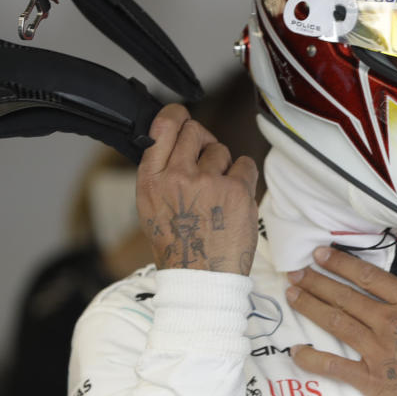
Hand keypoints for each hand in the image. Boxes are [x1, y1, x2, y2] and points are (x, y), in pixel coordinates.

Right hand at [136, 103, 258, 274]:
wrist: (201, 279)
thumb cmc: (178, 244)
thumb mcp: (151, 207)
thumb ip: (160, 172)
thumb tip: (177, 140)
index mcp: (151, 180)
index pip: (164, 126)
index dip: (176, 115)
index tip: (183, 117)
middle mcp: (177, 176)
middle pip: (196, 131)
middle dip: (203, 143)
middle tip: (205, 166)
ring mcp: (208, 182)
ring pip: (221, 149)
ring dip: (223, 166)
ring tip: (217, 195)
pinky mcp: (236, 190)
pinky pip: (245, 163)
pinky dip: (243, 177)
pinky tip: (234, 198)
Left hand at [286, 247, 396, 395]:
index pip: (369, 277)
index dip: (342, 263)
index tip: (322, 253)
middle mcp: (390, 322)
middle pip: (346, 296)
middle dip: (317, 281)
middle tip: (296, 271)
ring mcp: (379, 351)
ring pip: (337, 322)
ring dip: (310, 306)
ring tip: (291, 294)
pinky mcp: (372, 380)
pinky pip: (335, 367)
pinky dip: (313, 359)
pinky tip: (296, 352)